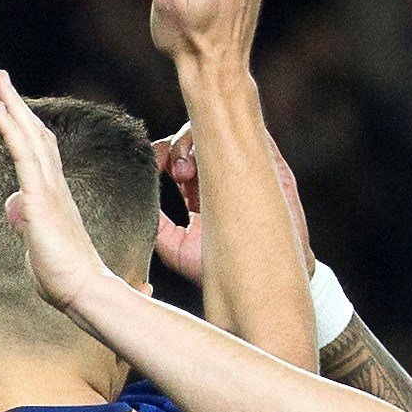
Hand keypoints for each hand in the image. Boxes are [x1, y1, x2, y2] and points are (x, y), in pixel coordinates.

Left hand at [0, 69, 114, 318]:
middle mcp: (53, 183)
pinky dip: (11, 129)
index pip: (35, 147)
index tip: (3, 101)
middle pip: (33, 131)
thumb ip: (26, 217)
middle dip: (12, 101)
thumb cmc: (61, 273)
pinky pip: (24, 157)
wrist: (82, 291)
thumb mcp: (36, 239)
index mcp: (51, 192)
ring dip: (10, 104)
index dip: (20, 121)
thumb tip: (14, 204)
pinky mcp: (41, 200)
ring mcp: (48, 189)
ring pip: (29, 135)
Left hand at [149, 125, 307, 287]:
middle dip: (180, 148)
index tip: (152, 166)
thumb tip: (141, 203)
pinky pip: (251, 135)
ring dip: (199, 142)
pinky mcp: (270, 165)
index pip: (178, 159)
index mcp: (200, 191)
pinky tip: (215, 156)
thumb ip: (158, 226)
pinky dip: (232, 135)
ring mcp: (245, 167)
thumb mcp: (178, 248)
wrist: (265, 278)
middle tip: (178, 173)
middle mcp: (221, 176)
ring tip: (189, 172)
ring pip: (219, 132)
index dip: (163, 155)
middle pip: (196, 140)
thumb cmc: (223, 268)